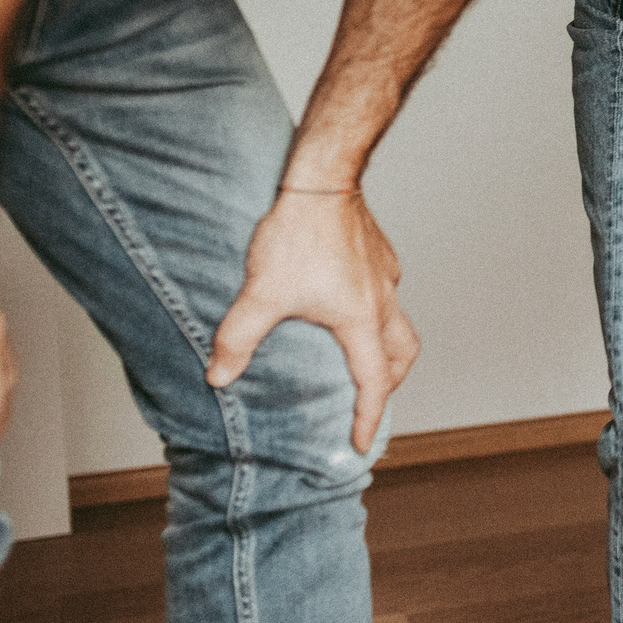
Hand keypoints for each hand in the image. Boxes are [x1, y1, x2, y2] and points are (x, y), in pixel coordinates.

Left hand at [207, 186, 419, 453]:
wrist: (323, 180)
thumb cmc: (299, 234)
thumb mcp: (261, 294)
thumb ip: (238, 340)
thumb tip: (219, 378)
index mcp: (360, 320)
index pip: (373, 382)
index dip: (368, 417)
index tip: (360, 443)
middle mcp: (382, 300)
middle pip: (403, 353)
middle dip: (390, 382)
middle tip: (369, 399)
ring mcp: (384, 274)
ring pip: (399, 321)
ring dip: (387, 347)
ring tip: (360, 355)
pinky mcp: (378, 252)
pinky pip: (386, 291)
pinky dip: (375, 310)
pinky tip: (344, 301)